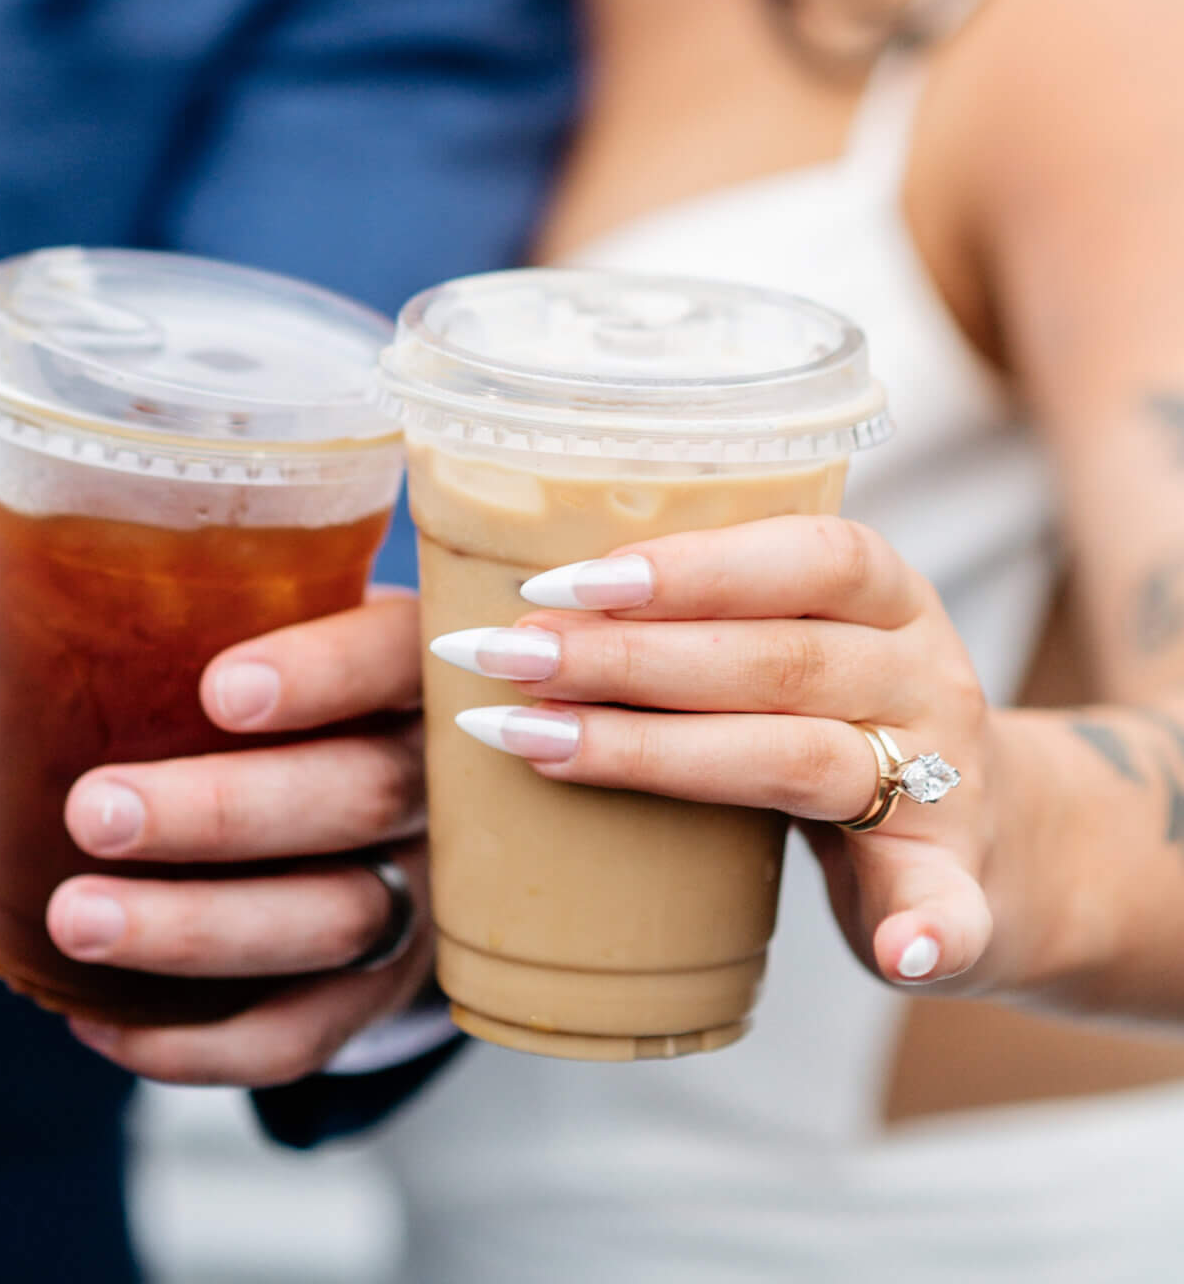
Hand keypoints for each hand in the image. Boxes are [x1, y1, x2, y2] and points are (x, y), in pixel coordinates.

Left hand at [0, 501, 432, 1084]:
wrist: (376, 794)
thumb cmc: (267, 679)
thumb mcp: (218, 617)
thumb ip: (92, 577)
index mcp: (400, 657)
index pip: (390, 657)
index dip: (322, 674)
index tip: (219, 691)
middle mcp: (433, 774)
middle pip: (359, 796)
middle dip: (222, 813)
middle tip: (93, 812)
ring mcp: (419, 887)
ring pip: (334, 920)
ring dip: (199, 932)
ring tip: (74, 922)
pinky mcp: (379, 989)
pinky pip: (307, 1032)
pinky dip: (205, 1044)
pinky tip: (98, 1026)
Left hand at [431, 515, 997, 990]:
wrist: (1004, 841)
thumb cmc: (847, 720)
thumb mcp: (809, 640)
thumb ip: (709, 616)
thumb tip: (530, 594)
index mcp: (888, 597)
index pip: (801, 554)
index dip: (685, 565)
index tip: (560, 581)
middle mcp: (923, 676)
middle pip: (773, 658)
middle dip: (625, 657)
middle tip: (505, 657)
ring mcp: (945, 784)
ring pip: (805, 759)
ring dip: (662, 758)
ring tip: (540, 748)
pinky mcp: (957, 888)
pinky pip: (949, 912)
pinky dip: (927, 934)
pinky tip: (899, 955)